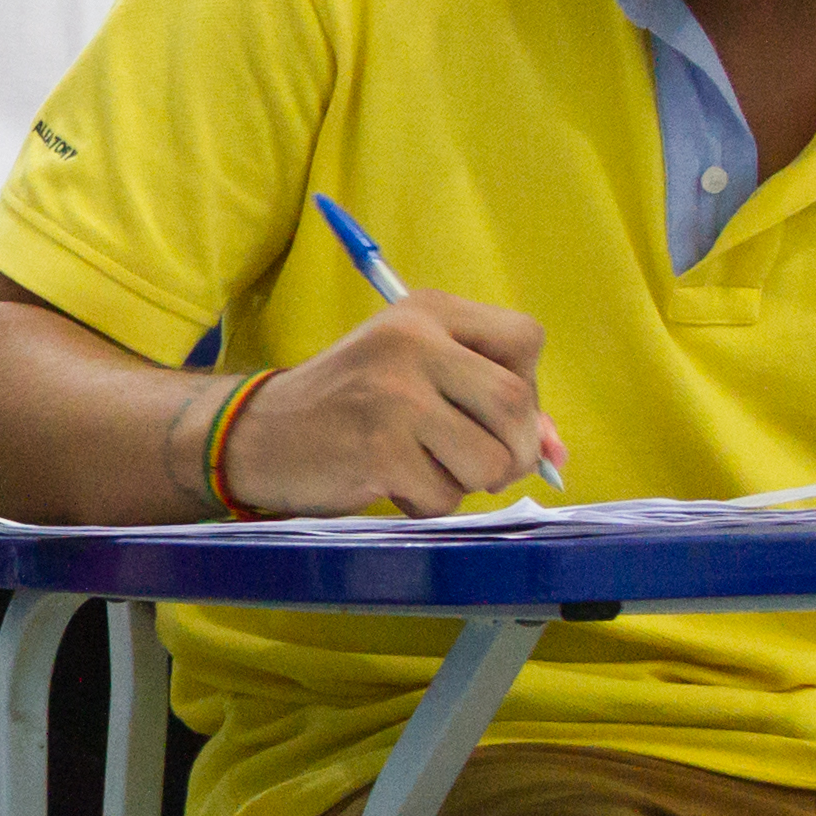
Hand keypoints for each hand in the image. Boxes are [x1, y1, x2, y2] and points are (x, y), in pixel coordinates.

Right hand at [217, 293, 558, 515]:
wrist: (257, 433)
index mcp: (426, 310)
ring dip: (471, 482)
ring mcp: (395, 396)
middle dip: (514, 451)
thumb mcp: (415, 376)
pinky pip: (446, 497)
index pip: (525, 340)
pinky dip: (431, 504)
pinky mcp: (379, 450)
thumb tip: (557, 452)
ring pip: (489, 459)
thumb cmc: (348, 405)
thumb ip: (487, 402)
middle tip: (482, 463)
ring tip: (427, 469)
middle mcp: (413, 342)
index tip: (498, 415)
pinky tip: (396, 485)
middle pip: (517, 405)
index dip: (529, 389)